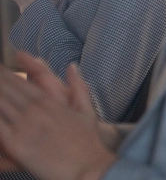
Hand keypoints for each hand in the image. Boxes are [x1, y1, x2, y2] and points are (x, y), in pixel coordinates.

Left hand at [0, 52, 114, 179]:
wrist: (88, 168)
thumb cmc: (88, 142)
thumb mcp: (87, 110)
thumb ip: (78, 86)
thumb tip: (71, 66)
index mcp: (49, 101)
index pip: (20, 82)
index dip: (6, 74)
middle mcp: (34, 110)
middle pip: (6, 91)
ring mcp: (23, 127)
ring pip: (0, 104)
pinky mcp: (15, 145)